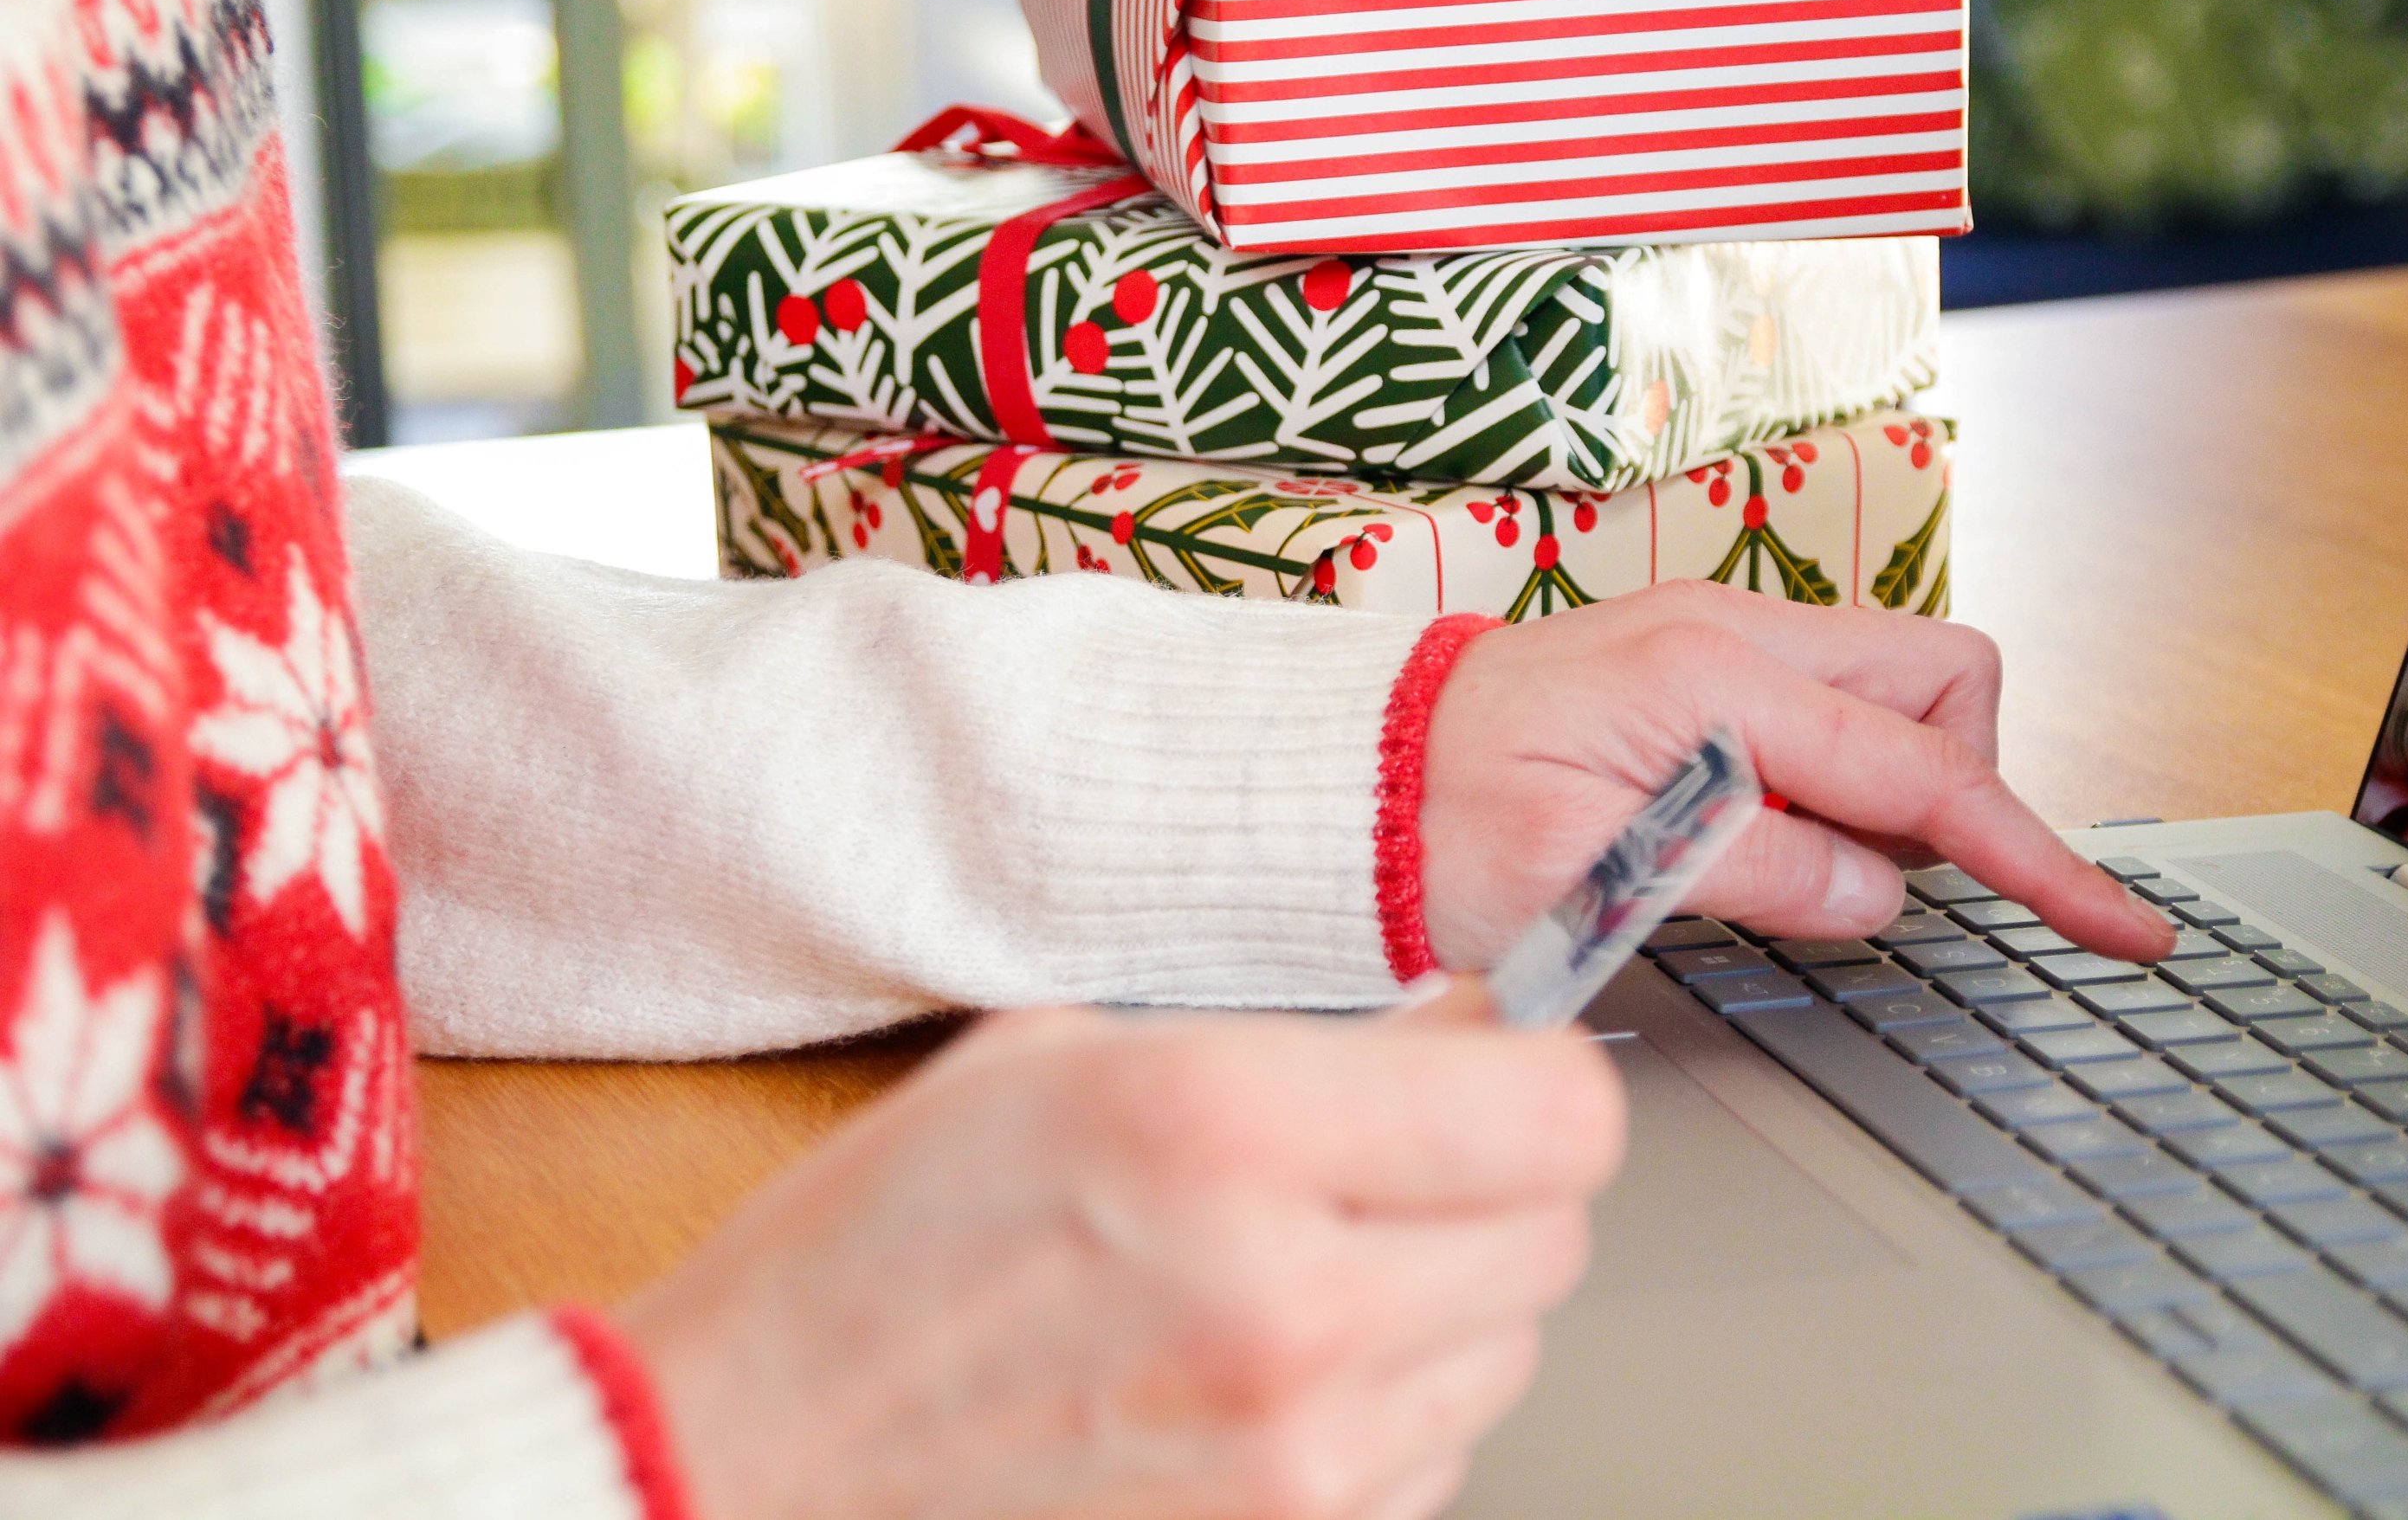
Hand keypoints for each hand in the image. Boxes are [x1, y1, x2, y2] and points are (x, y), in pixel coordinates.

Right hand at [621, 987, 1621, 1519]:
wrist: (754, 1461)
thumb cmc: (876, 1253)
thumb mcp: (1060, 1056)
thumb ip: (1287, 1045)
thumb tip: (1456, 1039)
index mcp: (1230, 1129)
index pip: (1560, 1110)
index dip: (1540, 1072)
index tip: (1497, 1061)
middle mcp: (1290, 1302)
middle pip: (1556, 1235)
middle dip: (1492, 1183)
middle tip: (1389, 1162)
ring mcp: (1298, 1460)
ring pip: (1507, 1354)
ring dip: (1441, 1303)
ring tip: (1296, 1272)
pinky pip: (1434, 1458)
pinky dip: (1386, 1411)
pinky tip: (1264, 1375)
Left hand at [1418, 583, 2172, 970]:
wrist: (1343, 776)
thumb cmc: (1429, 819)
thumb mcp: (1583, 873)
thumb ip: (1749, 870)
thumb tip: (1878, 891)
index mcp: (1708, 676)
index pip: (1920, 770)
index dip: (2032, 855)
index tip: (2113, 924)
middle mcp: (1729, 635)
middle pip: (1941, 680)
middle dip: (1964, 784)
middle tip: (1889, 880)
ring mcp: (1717, 645)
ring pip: (1893, 690)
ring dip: (1899, 782)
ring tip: (1807, 867)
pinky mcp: (1699, 674)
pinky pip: (1827, 710)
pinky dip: (1842, 777)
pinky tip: (1775, 839)